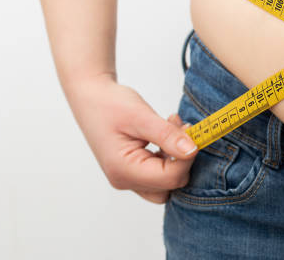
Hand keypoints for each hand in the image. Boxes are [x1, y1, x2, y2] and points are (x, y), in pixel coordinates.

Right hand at [63, 73, 197, 203]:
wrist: (91, 97)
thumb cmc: (110, 104)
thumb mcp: (142, 117)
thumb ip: (168, 136)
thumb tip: (192, 151)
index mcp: (124, 170)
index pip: (171, 177)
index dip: (187, 157)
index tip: (191, 131)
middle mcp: (125, 180)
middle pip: (170, 185)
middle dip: (183, 158)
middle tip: (182, 129)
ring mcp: (129, 177)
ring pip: (166, 181)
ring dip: (177, 157)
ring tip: (173, 127)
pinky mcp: (134, 169)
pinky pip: (159, 171)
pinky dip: (169, 154)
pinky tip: (168, 132)